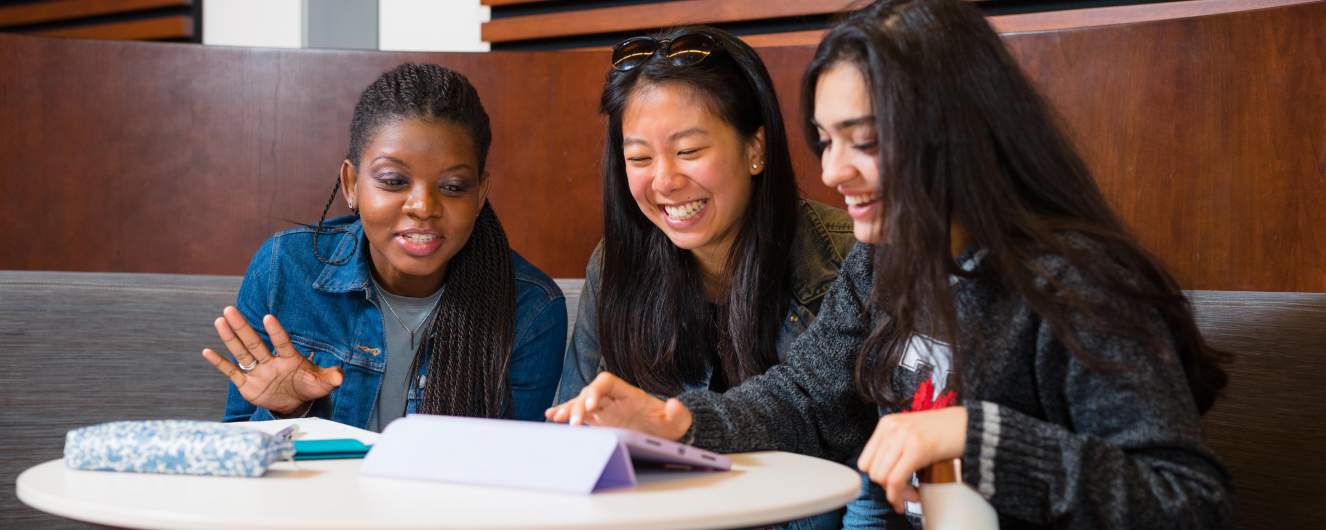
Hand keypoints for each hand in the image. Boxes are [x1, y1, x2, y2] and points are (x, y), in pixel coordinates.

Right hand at [201, 306, 342, 415]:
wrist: (295, 402)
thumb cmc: (309, 386)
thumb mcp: (322, 384)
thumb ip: (331, 378)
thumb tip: (341, 376)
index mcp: (290, 358)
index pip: (282, 342)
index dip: (276, 332)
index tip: (269, 318)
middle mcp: (271, 361)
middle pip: (254, 342)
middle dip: (243, 327)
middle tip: (230, 309)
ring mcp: (258, 371)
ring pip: (241, 352)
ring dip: (230, 338)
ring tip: (220, 321)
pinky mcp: (247, 384)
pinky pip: (231, 372)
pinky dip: (220, 363)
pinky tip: (207, 351)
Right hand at [544, 372, 692, 440]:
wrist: (663, 433)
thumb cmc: (668, 425)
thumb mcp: (678, 420)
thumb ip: (678, 413)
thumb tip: (673, 404)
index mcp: (628, 393)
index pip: (606, 382)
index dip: (596, 390)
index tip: (592, 404)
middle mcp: (612, 399)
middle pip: (589, 393)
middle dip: (579, 405)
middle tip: (574, 422)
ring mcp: (603, 410)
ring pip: (580, 404)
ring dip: (568, 410)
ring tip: (557, 418)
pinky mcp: (598, 422)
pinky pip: (579, 415)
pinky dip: (565, 413)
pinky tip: (552, 416)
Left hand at [858, 406, 967, 513]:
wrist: (969, 425)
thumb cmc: (943, 432)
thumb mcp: (910, 433)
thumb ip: (893, 447)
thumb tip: (880, 475)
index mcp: (886, 424)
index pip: (865, 461)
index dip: (878, 479)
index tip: (892, 486)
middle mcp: (891, 428)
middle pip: (872, 471)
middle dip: (887, 488)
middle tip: (905, 493)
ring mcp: (903, 437)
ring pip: (882, 478)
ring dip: (896, 493)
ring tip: (912, 494)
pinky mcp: (916, 448)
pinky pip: (896, 480)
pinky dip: (901, 495)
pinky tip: (913, 497)